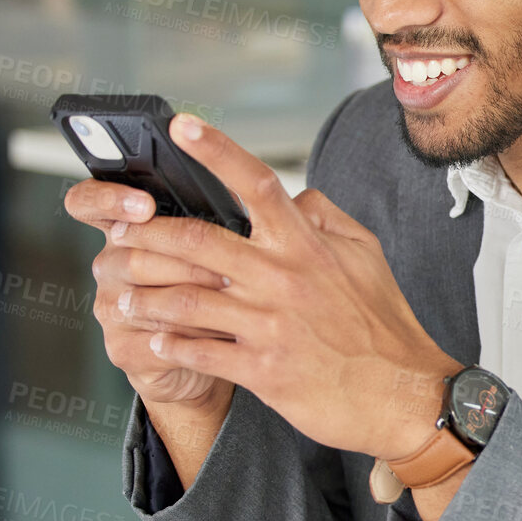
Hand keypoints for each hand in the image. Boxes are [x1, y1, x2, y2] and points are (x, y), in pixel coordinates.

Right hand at [62, 174, 233, 409]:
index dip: (110, 198)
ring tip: (231, 293)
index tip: (143, 203)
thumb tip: (301, 198)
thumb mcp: (243, 245)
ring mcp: (113, 307)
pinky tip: (223, 334)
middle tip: (219, 260)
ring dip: (189, 292)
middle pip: (126, 246)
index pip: (92, 200)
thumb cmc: (233, 292)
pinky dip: (190, 338)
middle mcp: (114, 262)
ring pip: (138, 293)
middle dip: (175, 250)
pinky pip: (150, 339)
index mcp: (135, 225)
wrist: (224, 359)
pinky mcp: (124, 349)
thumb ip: (253, 212)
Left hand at [108, 113, 459, 457]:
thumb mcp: (367, 255)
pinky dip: (171, 344)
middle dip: (147, 235)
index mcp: (305, 244)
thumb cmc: (383, 325)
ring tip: (124, 295)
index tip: (182, 127)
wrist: (402, 394)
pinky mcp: (263, 370)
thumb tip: (294, 196)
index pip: (256, 183)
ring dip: (146, 296)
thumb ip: (326, 218)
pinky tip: (156, 338)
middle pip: (197, 241)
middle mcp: (283, 278)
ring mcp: (270, 326)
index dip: (216, 151)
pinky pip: (201, 351)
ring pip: (186, 301)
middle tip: (119, 234)